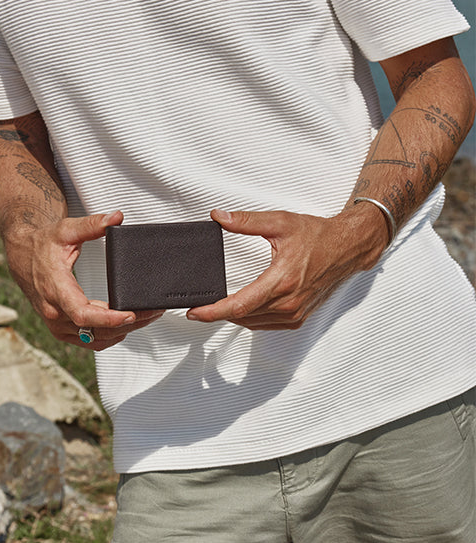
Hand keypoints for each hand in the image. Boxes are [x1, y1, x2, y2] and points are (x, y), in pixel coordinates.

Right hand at [5, 210, 163, 349]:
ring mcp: (57, 324)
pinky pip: (89, 341)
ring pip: (95, 338)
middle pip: (96, 329)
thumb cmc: (42, 243)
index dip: (108, 318)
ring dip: (123, 331)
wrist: (22, 254)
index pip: (83, 313)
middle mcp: (54, 312)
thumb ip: (92, 225)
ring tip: (147, 317)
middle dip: (129, 323)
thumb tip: (116, 218)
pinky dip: (110, 336)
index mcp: (55, 289)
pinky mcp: (61, 329)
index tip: (131, 314)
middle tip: (154, 312)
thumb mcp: (66, 229)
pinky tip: (126, 326)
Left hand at [187, 206, 386, 329]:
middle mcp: (289, 302)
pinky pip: (267, 325)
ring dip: (233, 317)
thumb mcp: (280, 222)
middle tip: (199, 307)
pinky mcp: (299, 317)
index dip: (213, 312)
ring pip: (253, 323)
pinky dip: (250, 319)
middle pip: (242, 316)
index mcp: (282, 281)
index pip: (239, 305)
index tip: (195, 312)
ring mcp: (295, 313)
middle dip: (217, 313)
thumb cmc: (319, 236)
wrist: (348, 248)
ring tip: (216, 308)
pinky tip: (242, 310)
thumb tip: (220, 217)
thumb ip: (246, 221)